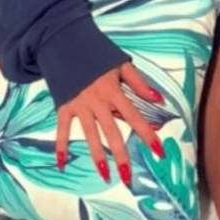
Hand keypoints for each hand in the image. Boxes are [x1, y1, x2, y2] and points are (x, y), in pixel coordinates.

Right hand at [54, 60, 165, 185]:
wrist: (64, 41)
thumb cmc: (96, 53)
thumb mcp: (121, 63)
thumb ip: (140, 83)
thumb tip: (159, 100)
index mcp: (114, 91)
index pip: (134, 117)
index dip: (147, 134)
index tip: (159, 151)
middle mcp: (97, 101)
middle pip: (112, 132)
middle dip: (121, 155)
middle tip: (128, 177)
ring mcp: (79, 105)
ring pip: (90, 134)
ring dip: (97, 156)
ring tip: (104, 175)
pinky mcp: (64, 106)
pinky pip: (62, 129)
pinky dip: (60, 146)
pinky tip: (62, 163)